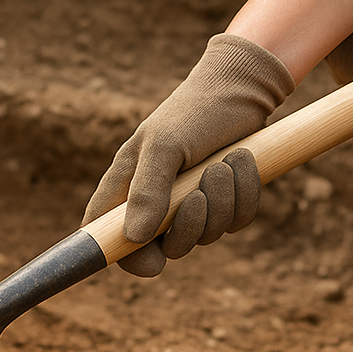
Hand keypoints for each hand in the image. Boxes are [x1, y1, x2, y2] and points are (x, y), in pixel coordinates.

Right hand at [82, 34, 294, 275]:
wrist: (242, 89)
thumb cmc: (194, 111)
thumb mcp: (165, 145)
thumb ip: (148, 191)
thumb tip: (134, 238)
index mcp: (125, 188)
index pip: (107, 238)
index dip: (126, 258)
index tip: (154, 262)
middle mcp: (154, 202)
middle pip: (167, 249)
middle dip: (192, 223)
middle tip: (203, 187)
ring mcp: (190, 205)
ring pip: (207, 236)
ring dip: (224, 200)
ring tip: (227, 161)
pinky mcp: (223, 201)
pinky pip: (236, 221)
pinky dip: (245, 195)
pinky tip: (242, 163)